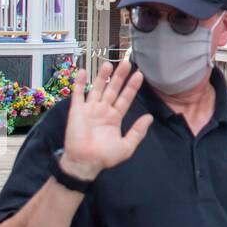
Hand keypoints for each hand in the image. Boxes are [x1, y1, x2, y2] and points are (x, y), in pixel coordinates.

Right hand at [59, 60, 153, 181]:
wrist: (85, 163)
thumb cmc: (105, 157)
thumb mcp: (126, 146)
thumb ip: (138, 131)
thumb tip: (149, 118)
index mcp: (114, 117)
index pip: (125, 98)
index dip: (132, 87)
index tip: (139, 75)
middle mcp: (103, 111)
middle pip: (113, 89)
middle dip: (120, 77)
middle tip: (127, 63)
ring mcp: (90, 109)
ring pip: (97, 89)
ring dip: (102, 76)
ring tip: (109, 63)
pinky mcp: (76, 111)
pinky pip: (78, 94)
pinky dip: (79, 83)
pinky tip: (82, 71)